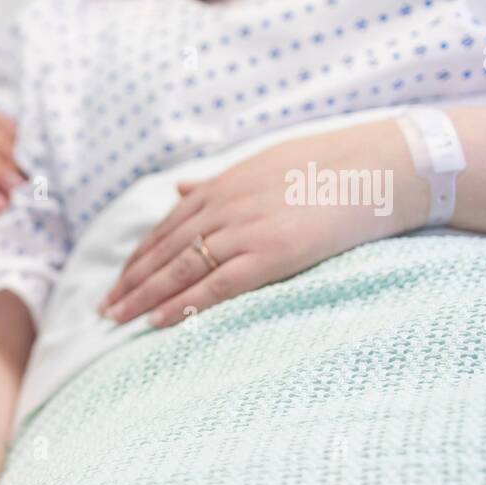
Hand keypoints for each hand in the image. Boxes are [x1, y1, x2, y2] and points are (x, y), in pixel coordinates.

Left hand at [99, 120, 423, 327]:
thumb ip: (217, 181)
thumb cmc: (330, 165)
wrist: (382, 166)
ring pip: (178, 269)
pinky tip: (158, 321)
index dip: (138, 256)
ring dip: (143, 296)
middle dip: (129, 281)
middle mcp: (224, 207)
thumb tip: (179, 187)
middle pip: (162, 250)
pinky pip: (215, 285)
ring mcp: (244, 231)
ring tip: (116, 319)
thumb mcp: (263, 163)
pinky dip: (183, 304)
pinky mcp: (269, 255)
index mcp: (222, 186)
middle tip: (102, 308)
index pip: (165, 227)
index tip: (118, 278)